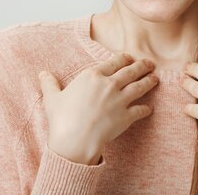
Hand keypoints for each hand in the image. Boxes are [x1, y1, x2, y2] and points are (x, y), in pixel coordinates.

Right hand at [38, 53, 158, 164]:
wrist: (74, 140)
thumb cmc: (61, 119)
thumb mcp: (52, 99)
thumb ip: (50, 84)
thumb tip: (42, 74)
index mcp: (92, 75)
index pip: (114, 62)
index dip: (124, 58)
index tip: (129, 57)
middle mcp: (109, 84)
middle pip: (131, 71)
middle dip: (142, 66)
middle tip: (149, 63)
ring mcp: (120, 100)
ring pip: (140, 86)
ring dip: (149, 81)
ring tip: (155, 78)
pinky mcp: (126, 116)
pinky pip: (140, 110)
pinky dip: (146, 109)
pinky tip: (149, 108)